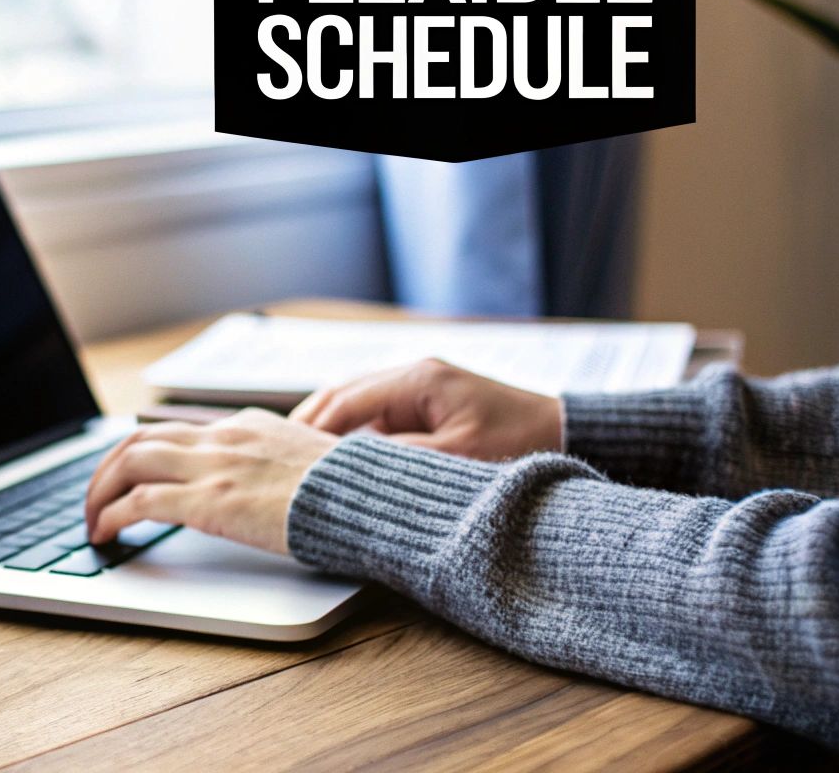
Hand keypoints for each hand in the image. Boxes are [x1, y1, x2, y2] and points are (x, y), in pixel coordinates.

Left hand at [84, 408, 339, 554]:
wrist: (370, 500)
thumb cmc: (353, 493)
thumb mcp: (310, 464)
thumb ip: (278, 467)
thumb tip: (268, 488)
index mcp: (248, 425)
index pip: (177, 431)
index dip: (143, 453)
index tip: (129, 476)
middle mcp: (224, 437)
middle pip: (141, 439)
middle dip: (107, 469)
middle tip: (96, 498)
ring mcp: (214, 466)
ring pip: (129, 461)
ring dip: (100, 491)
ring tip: (92, 520)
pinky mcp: (209, 500)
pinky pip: (140, 502)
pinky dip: (113, 515)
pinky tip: (105, 534)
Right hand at [289, 358, 562, 460]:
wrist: (563, 430)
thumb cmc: (520, 442)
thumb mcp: (459, 457)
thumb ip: (403, 458)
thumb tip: (351, 465)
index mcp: (418, 379)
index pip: (347, 401)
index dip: (312, 428)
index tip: (283, 454)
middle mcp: (412, 373)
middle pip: (341, 393)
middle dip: (307, 422)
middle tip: (275, 451)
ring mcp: (417, 385)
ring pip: (353, 400)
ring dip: (325, 425)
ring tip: (294, 455)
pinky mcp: (424, 400)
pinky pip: (374, 412)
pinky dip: (349, 430)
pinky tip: (334, 453)